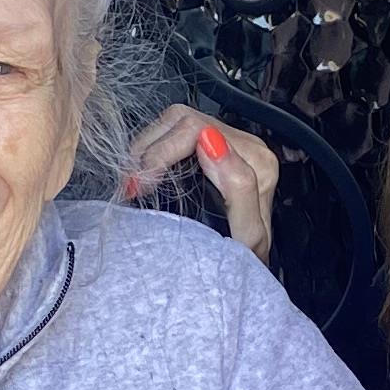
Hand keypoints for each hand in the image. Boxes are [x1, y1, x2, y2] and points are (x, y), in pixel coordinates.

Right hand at [123, 105, 278, 256]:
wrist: (243, 270)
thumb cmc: (245, 259)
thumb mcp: (247, 235)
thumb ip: (238, 187)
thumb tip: (210, 141)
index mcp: (257, 160)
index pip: (196, 129)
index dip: (160, 153)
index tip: (140, 185)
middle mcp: (243, 145)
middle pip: (182, 120)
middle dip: (148, 151)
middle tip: (133, 187)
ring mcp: (224, 141)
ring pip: (172, 120)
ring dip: (146, 148)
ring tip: (136, 181)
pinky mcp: (207, 146)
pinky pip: (171, 131)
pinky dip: (149, 150)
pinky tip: (144, 176)